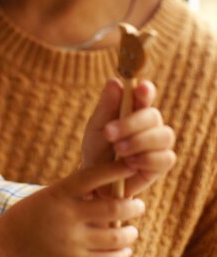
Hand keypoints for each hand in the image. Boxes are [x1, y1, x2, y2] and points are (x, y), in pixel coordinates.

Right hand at [0, 162, 144, 256]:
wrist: (4, 248)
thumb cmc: (28, 219)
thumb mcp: (46, 198)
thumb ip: (73, 194)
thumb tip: (106, 186)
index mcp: (58, 194)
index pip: (93, 175)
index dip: (116, 168)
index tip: (133, 164)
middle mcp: (67, 216)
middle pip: (114, 208)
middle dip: (133, 207)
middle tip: (139, 205)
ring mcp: (71, 242)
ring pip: (117, 238)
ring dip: (130, 234)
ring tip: (132, 231)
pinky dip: (121, 254)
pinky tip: (123, 250)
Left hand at [81, 79, 175, 196]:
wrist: (96, 179)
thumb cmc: (96, 147)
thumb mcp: (97, 126)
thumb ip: (107, 106)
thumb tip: (114, 81)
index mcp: (133, 109)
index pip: (144, 94)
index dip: (145, 90)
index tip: (140, 88)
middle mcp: (149, 124)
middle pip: (153, 115)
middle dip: (131, 124)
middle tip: (109, 133)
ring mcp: (158, 143)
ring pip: (163, 136)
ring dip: (139, 142)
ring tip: (118, 150)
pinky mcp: (162, 163)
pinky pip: (165, 158)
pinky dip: (147, 159)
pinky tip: (130, 164)